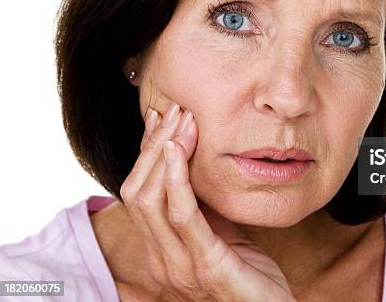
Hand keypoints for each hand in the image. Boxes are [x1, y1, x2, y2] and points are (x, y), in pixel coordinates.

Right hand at [120, 101, 295, 300]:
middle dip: (153, 146)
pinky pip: (182, 216)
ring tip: (182, 122)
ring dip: (164, 154)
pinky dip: (176, 179)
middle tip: (174, 111)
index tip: (159, 119)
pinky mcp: (206, 265)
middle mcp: (161, 258)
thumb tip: (194, 163)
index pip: (138, 193)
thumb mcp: (221, 232)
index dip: (145, 154)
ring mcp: (180, 265)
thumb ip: (203, 206)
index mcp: (161, 250)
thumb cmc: (249, 274)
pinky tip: (179, 151)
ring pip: (152, 199)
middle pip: (136, 192)